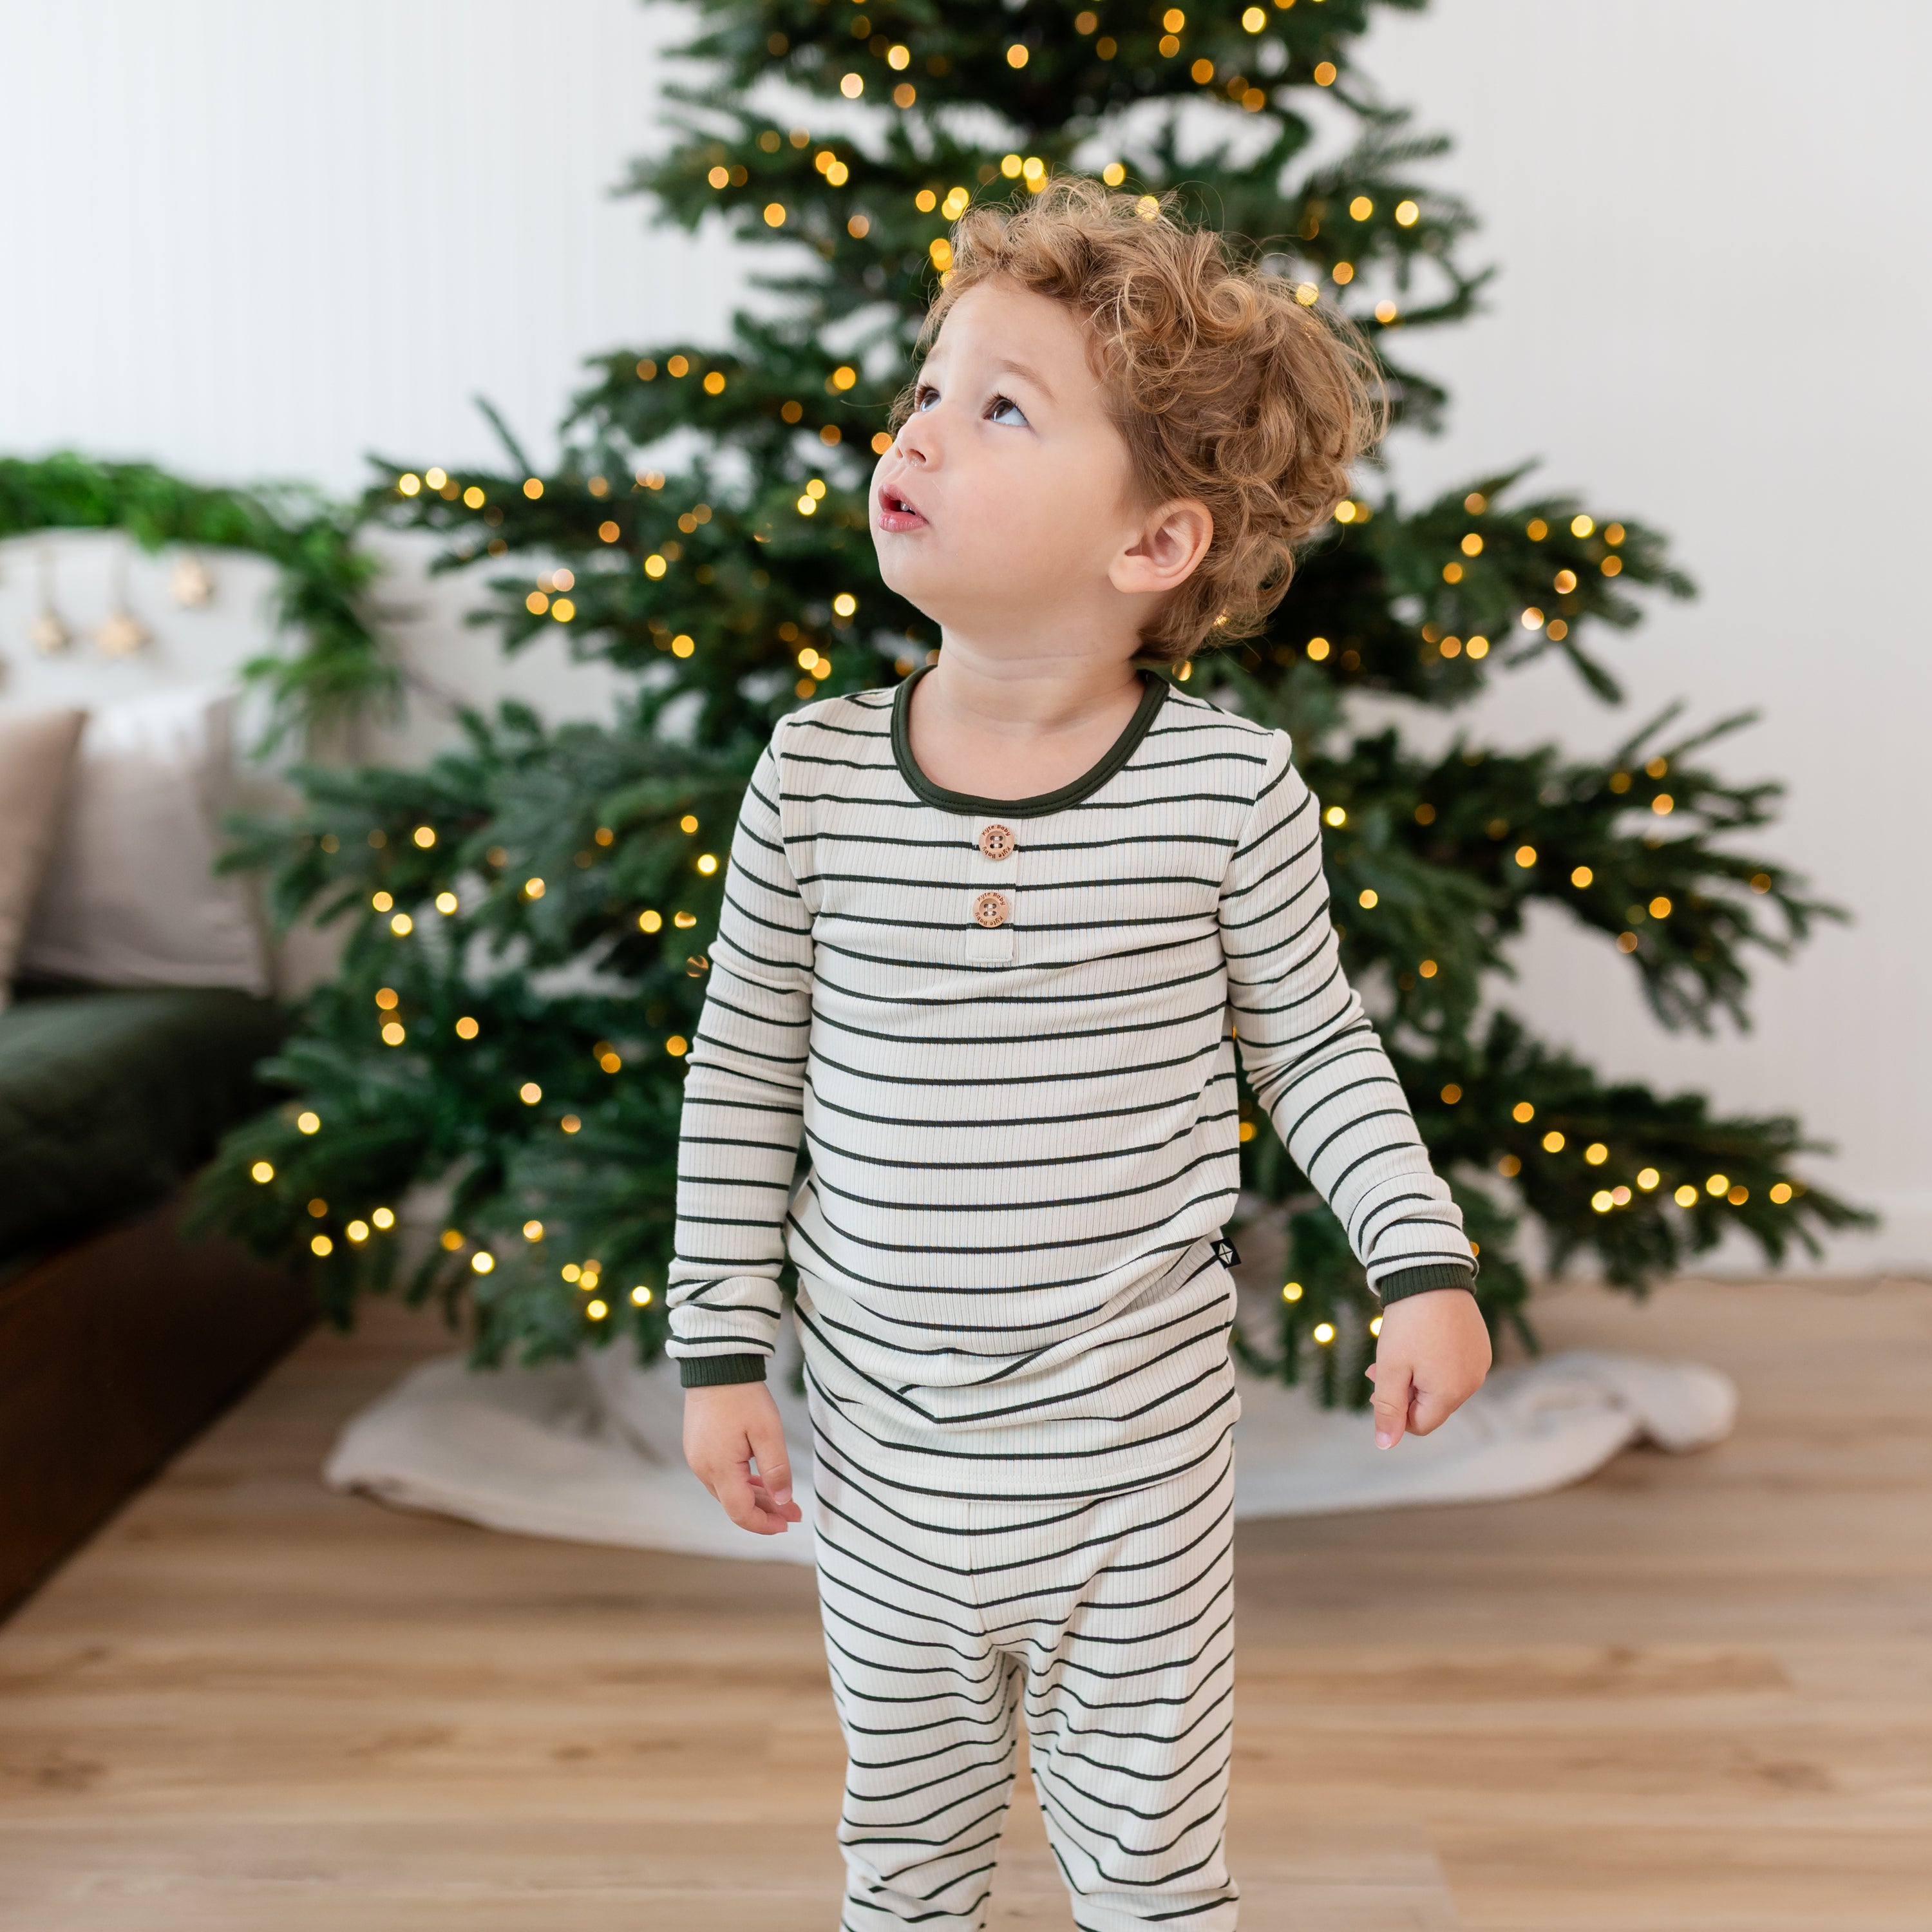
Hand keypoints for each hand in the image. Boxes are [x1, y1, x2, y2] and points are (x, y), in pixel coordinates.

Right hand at [682, 1381, 802, 1533]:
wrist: (717, 1366)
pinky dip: (742, 1483)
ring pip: (728, 1491)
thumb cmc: (743, 1396)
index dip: (764, 1524)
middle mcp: (703, 1468)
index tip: (788, 1523)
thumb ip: (776, 1469)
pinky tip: (761, 1481)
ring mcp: (698, 1458)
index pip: (740, 1512)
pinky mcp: (698, 1448)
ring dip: (755, 1497)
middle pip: (734, 1504)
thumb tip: (783, 1500)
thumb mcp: (768, 1431)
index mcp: (719, 1468)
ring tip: (783, 1498)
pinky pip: (721, 1475)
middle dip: (766, 1511)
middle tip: (794, 1512)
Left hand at [1364, 1288, 1491, 1449]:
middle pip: (1431, 1405)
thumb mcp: (1390, 1368)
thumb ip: (1388, 1409)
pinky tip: (1420, 1339)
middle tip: (1378, 1367)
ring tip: (1397, 1351)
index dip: (1394, 1411)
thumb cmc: (1408, 1324)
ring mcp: (1479, 1363)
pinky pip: (1454, 1366)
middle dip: (1403, 1391)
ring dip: (1417, 1376)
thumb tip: (1385, 1445)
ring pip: (1442, 1385)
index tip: (1376, 1385)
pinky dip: (1434, 1361)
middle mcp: (1472, 1382)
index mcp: (1450, 1393)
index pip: (1420, 1424)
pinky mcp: (1480, 1346)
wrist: (1431, 1275)